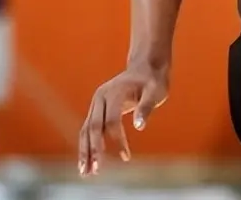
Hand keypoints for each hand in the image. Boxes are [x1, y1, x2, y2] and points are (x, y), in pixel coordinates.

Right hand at [77, 62, 168, 176]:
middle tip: (94, 171)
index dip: (118, 140)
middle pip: (93, 127)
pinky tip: (88, 161)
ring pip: (86, 130)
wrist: (145, 67)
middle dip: (93, 149)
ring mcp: (96, 103)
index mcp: (114, 92)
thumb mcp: (155, 92)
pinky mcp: (97, 109)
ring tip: (84, 172)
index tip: (126, 157)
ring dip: (85, 151)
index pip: (112, 121)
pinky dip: (87, 145)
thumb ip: (146, 108)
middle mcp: (100, 97)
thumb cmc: (152, 81)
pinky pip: (89, 129)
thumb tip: (140, 126)